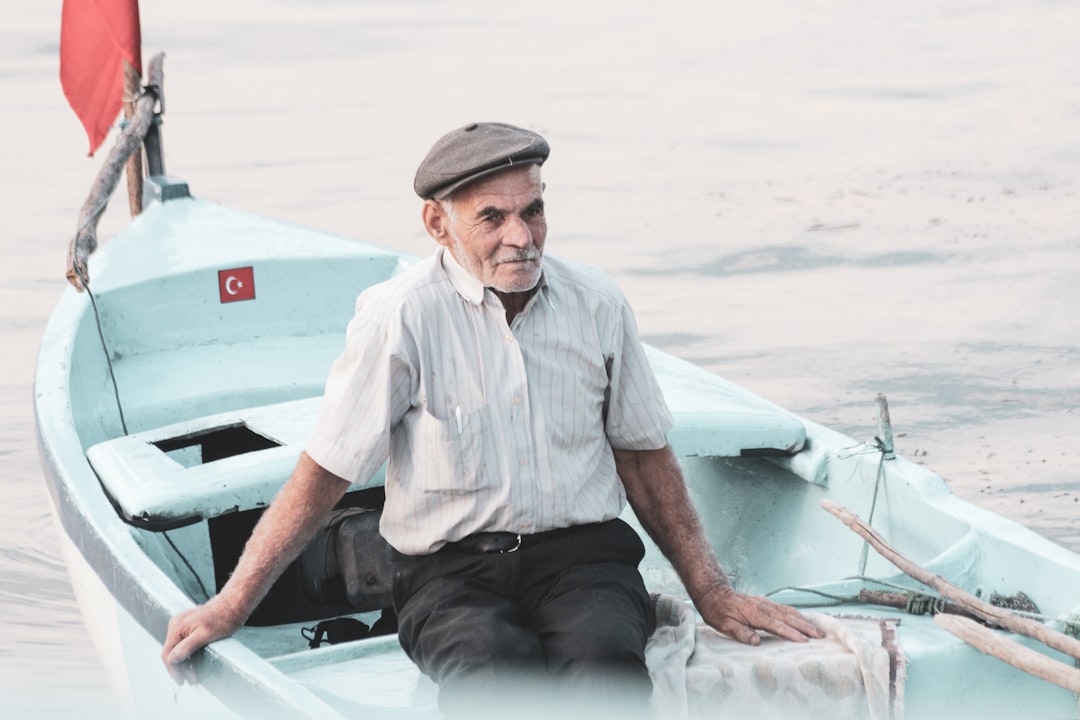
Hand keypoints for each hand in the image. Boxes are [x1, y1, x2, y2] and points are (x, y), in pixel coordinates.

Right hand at [161, 595, 245, 684]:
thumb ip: (187, 646)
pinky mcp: (188, 625)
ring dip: (184, 663)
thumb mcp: (206, 635)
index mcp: (177, 627)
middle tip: (192, 680)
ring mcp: (181, 624)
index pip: (168, 655)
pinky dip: (187, 655)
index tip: (183, 682)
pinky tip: (194, 663)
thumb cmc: (223, 619)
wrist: (233, 605)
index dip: (174, 670)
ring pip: (177, 649)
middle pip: (171, 653)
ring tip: (193, 675)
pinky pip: (182, 644)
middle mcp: (175, 624)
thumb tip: (172, 659)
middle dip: (180, 669)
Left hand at [696, 585, 823, 644]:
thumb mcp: (724, 625)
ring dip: (804, 620)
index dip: (791, 634)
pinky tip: (802, 619)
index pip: (777, 625)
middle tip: (820, 636)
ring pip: (789, 611)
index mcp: (754, 614)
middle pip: (788, 617)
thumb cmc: (717, 610)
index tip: (804, 641)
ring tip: (817, 629)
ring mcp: (765, 603)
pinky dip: (796, 614)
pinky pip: (784, 608)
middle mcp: (763, 606)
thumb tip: (756, 642)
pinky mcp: (764, 602)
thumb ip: (741, 633)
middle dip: (805, 627)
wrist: (714, 592)